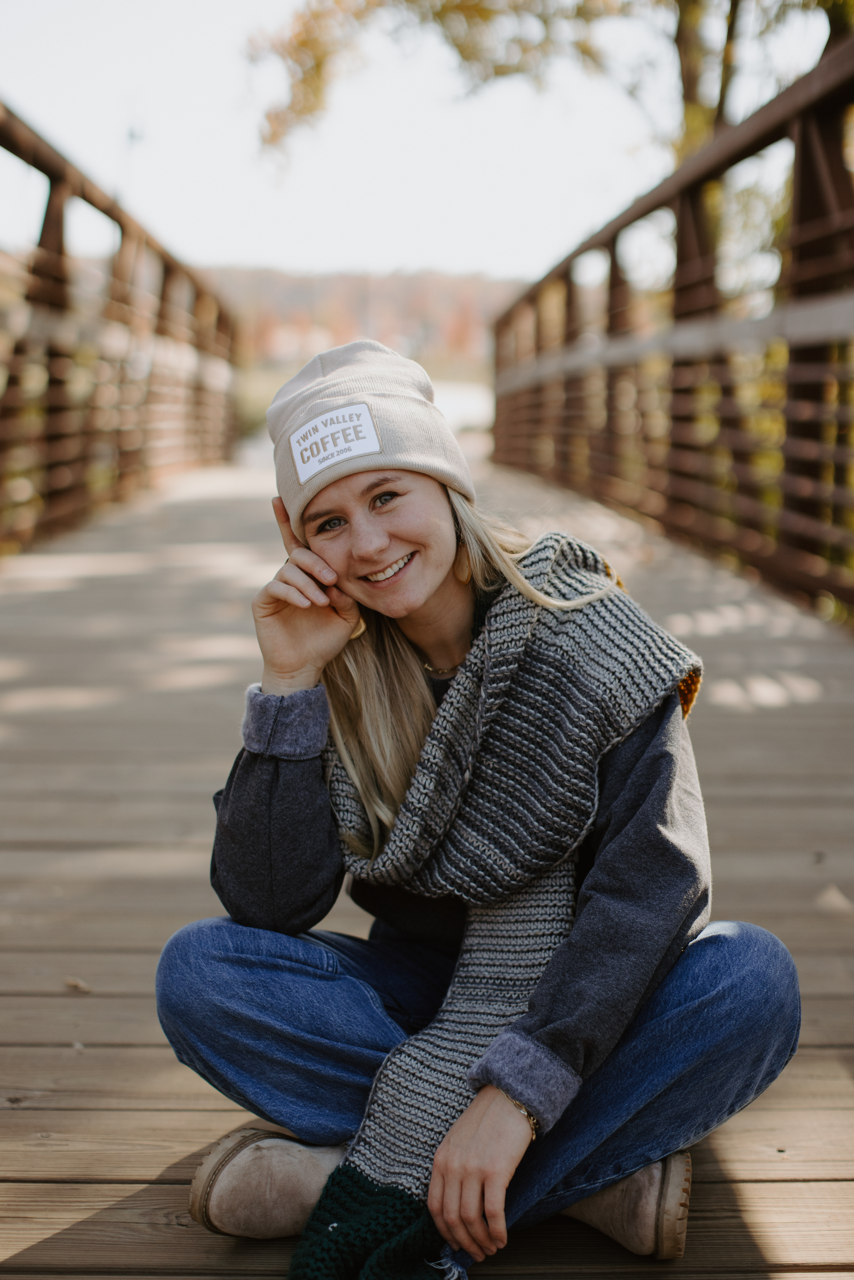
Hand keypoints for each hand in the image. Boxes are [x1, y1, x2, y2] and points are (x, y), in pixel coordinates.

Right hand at [252, 497, 361, 692]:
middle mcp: (290, 575)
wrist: (305, 665)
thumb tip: (339, 582)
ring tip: (322, 601)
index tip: (280, 496)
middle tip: (332, 579)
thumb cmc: (326, 638)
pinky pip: (276, 586)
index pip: (300, 542)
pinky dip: (294, 593)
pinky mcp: (262, 601)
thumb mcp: (347, 615)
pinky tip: (307, 603)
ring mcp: (275, 587)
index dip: (289, 519)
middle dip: (317, 562)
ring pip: (289, 568)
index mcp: (308, 574)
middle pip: (299, 552)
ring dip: (309, 583)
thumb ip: (347, 594)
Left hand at [427, 1086, 532, 1262]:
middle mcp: (452, 1166)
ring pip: (471, 1219)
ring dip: (481, 1241)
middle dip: (464, 1242)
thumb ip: (453, 1168)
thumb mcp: (457, 1142)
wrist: (508, 1097)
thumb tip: (458, 1205)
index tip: (456, 1243)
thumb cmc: (486, 1120)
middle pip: (452, 1218)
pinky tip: (502, 1238)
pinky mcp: (495, 1170)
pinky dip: (497, 1231)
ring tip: (491, 1248)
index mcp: (440, 1160)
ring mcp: (472, 1168)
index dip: (445, 1233)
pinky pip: (493, 1212)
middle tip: (477, 1253)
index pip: (434, 1208)